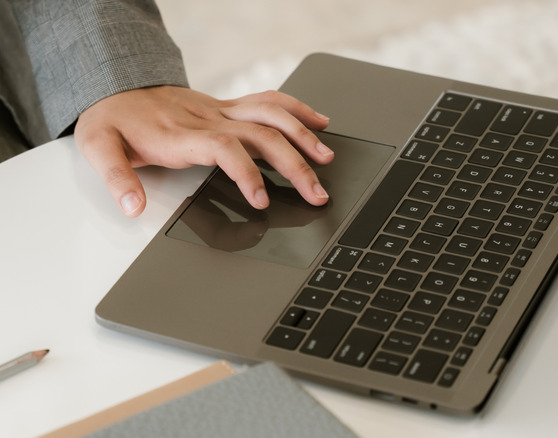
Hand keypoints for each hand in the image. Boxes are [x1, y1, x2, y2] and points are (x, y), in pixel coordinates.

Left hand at [74, 86, 332, 217]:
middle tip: (315, 193)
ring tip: (326, 159)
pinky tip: (319, 122)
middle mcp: (209, 120)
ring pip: (272, 116)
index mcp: (182, 135)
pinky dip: (297, 109)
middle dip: (294, 164)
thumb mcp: (99, 147)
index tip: (262, 200)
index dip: (247, 172)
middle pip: (262, 135)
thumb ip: (116, 178)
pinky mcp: (229, 107)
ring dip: (303, 137)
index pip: (224, 149)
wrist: (118, 87)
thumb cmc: (115, 121)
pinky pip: (269, 102)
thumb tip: (132, 207)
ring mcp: (222, 111)